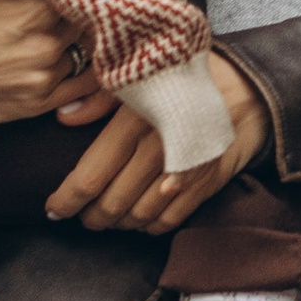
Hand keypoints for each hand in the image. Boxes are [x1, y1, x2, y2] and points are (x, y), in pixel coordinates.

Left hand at [48, 53, 269, 233]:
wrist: (247, 86)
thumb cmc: (184, 76)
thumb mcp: (138, 73)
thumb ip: (99, 96)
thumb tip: (64, 116)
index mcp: (135, 120)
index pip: (90, 176)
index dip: (66, 199)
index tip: (53, 209)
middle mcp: (158, 150)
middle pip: (112, 203)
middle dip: (91, 216)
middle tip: (81, 215)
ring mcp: (184, 172)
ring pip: (138, 217)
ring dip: (119, 223)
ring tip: (108, 217)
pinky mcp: (205, 186)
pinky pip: (169, 221)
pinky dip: (149, 226)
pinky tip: (139, 220)